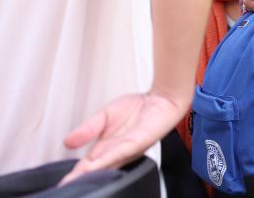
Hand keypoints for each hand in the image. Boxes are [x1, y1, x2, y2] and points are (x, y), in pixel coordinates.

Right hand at [60, 92, 187, 184]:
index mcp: (106, 147)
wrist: (161, 98)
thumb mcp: (104, 115)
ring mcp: (128, 149)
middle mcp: (117, 152)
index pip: (87, 166)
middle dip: (81, 179)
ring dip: (93, 173)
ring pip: (108, 165)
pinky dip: (109, 158)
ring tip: (77, 179)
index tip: (62, 183)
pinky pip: (122, 152)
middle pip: (96, 170)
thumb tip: (67, 142)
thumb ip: (87, 129)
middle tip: (66, 186)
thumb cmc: (137, 107)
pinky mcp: (139, 142)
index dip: (74, 174)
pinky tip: (98, 163)